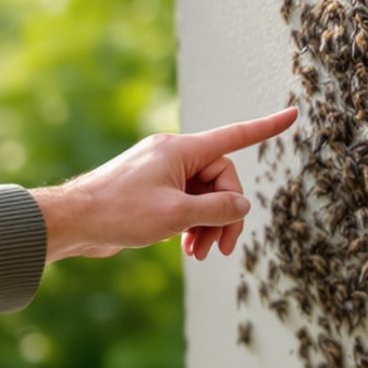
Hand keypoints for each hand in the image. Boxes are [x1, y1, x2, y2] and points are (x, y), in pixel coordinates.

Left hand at [32, 105, 297, 261]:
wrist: (73, 222)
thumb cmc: (119, 212)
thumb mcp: (176, 215)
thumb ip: (217, 209)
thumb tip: (242, 206)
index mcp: (181, 150)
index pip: (234, 136)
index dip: (267, 127)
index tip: (293, 114)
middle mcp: (173, 156)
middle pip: (221, 181)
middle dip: (226, 215)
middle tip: (222, 249)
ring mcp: (162, 174)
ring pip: (204, 196)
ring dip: (208, 225)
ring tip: (199, 254)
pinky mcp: (151, 191)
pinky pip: (185, 204)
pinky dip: (191, 225)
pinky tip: (185, 248)